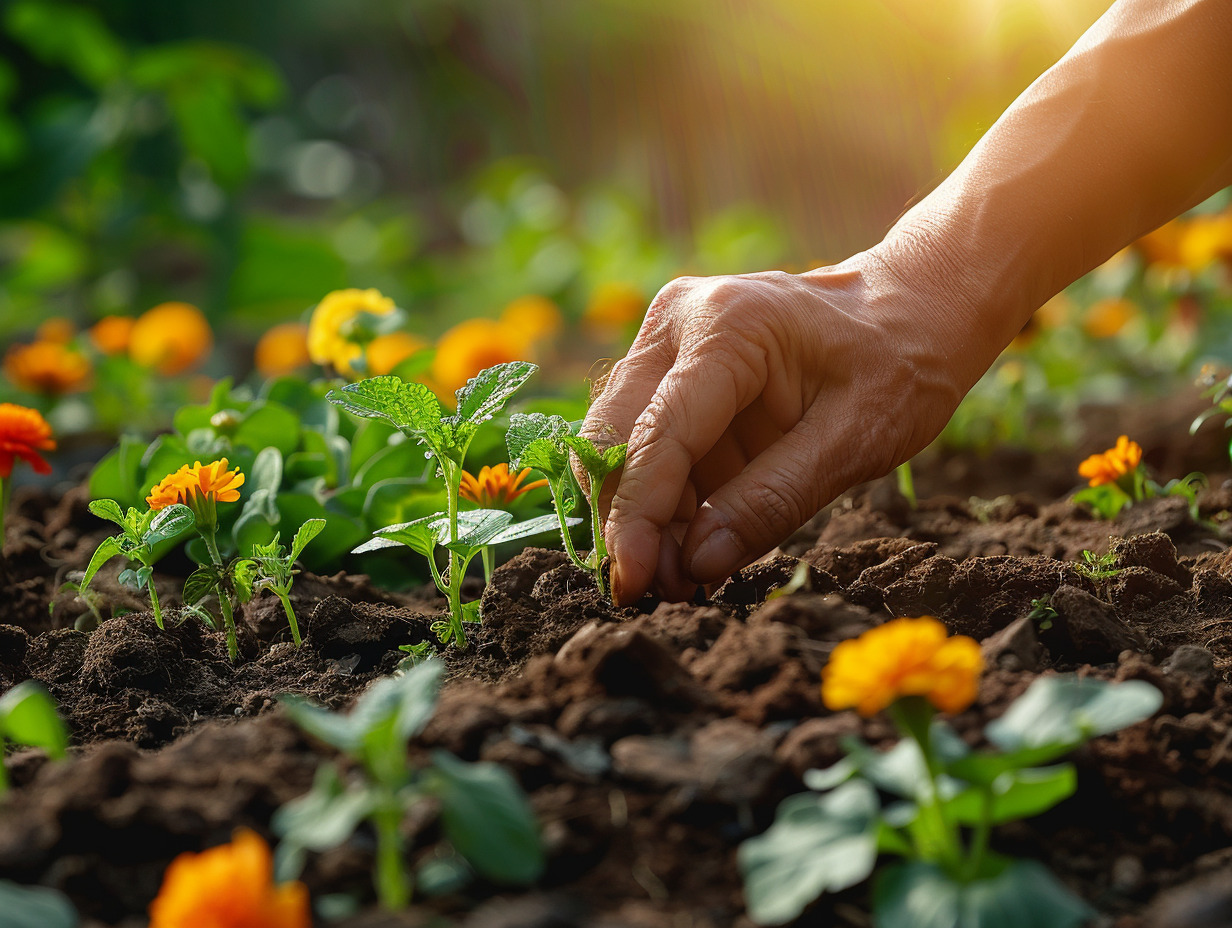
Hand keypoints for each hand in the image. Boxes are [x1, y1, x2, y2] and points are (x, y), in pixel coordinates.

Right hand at [582, 248, 1004, 604]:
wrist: (909, 312)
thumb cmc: (898, 365)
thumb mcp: (856, 440)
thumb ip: (773, 501)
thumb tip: (696, 566)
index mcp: (728, 326)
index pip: (658, 434)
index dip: (638, 517)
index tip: (632, 584)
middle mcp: (678, 322)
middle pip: (614, 437)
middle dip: (630, 520)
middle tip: (666, 589)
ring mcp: (666, 342)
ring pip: (618, 446)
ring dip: (642, 516)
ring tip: (688, 574)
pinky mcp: (668, 370)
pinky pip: (644, 446)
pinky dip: (662, 500)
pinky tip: (696, 540)